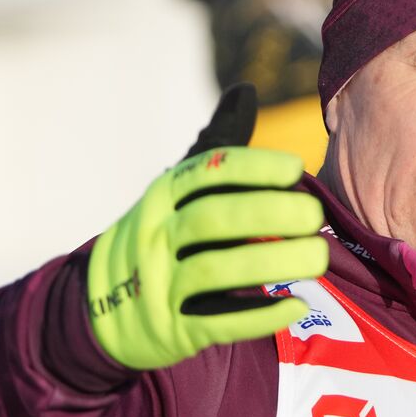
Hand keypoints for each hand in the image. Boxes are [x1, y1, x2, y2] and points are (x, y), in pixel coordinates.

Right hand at [86, 84, 327, 369]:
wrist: (98, 309)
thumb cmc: (160, 234)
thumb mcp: (176, 187)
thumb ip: (217, 143)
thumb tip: (246, 88)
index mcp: (163, 194)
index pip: (207, 172)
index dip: (252, 167)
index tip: (296, 168)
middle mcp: (156, 234)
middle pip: (214, 218)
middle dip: (270, 215)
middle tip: (315, 217)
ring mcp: (159, 282)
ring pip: (216, 269)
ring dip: (272, 263)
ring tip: (317, 259)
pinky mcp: (171, 328)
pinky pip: (217, 321)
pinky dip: (259, 315)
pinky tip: (298, 305)